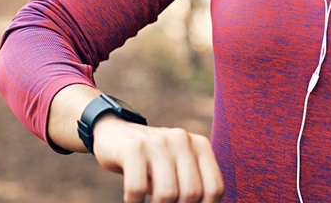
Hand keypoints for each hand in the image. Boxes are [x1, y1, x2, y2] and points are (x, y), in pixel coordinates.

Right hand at [92, 116, 223, 202]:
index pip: (214, 188)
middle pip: (191, 193)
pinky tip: (133, 202)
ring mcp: (157, 142)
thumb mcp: (178, 167)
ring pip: (167, 193)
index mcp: (200, 145)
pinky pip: (138, 188)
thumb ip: (191, 184)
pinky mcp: (133, 148)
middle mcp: (182, 139)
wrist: (115, 135)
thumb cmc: (152, 162)